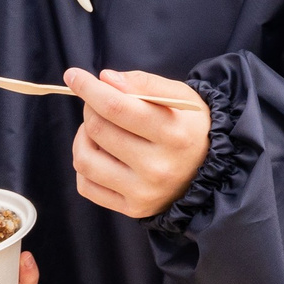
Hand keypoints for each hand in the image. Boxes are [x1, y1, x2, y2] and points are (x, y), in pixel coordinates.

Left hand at [68, 68, 210, 218]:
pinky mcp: (132, 208)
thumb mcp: (178, 96)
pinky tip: (100, 153)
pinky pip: (86, 185)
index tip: (73, 75)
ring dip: (83, 136)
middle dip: (90, 108)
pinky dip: (85, 163)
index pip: (117, 107)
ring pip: (85, 160)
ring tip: (98, 129)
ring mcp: (144, 192)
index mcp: (174, 134)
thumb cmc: (189, 125)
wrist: (210, 170)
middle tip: (99, 102)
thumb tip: (105, 79)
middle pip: (98, 130)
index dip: (89, 89)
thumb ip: (143, 83)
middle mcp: (158, 167)